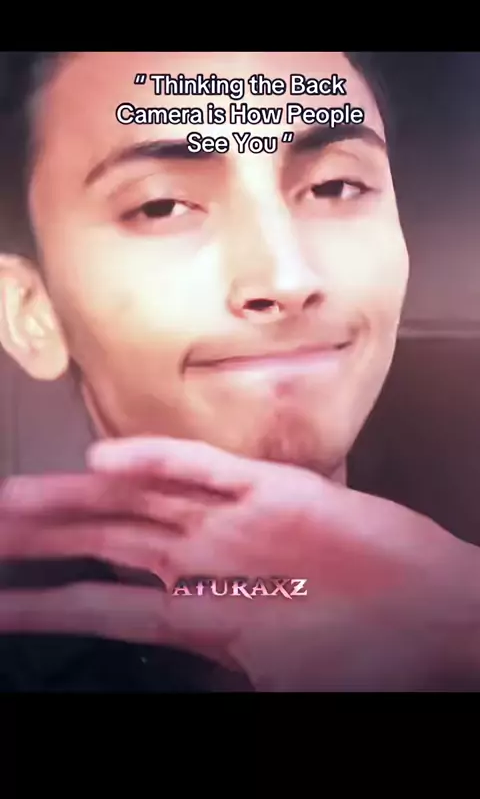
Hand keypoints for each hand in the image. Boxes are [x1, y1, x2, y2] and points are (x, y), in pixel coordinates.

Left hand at [0, 437, 477, 689]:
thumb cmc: (363, 648)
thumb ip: (214, 662)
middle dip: (39, 538)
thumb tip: (173, 664)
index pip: (101, 598)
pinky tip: (109, 461)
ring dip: (75, 498)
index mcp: (200, 602)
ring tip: (13, 502)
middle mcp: (206, 552)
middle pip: (104, 537)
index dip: (41, 601)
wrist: (433, 613)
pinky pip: (209, 472)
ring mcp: (236, 519)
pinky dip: (161, 464)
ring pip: (138, 501)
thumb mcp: (271, 678)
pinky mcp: (277, 492)